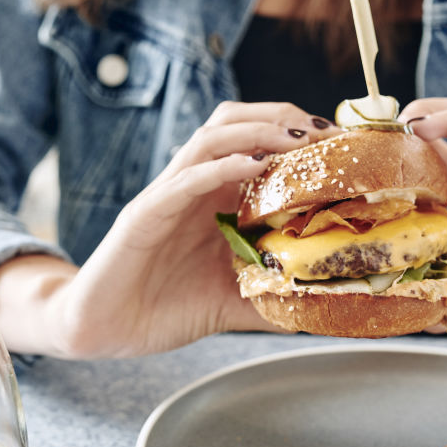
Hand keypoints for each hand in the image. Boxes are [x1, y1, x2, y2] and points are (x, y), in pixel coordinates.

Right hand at [0, 102, 341, 357]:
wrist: (104, 329)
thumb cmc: (162, 309)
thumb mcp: (232, 301)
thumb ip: (272, 296)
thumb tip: (323, 304)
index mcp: (213, 198)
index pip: (255, 144)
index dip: (297, 135)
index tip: (342, 144)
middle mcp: (192, 186)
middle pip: (233, 123)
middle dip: (281, 116)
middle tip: (326, 132)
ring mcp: (168, 196)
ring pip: (211, 139)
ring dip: (256, 130)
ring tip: (297, 138)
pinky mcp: (144, 215)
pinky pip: (183, 180)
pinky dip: (219, 167)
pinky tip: (252, 166)